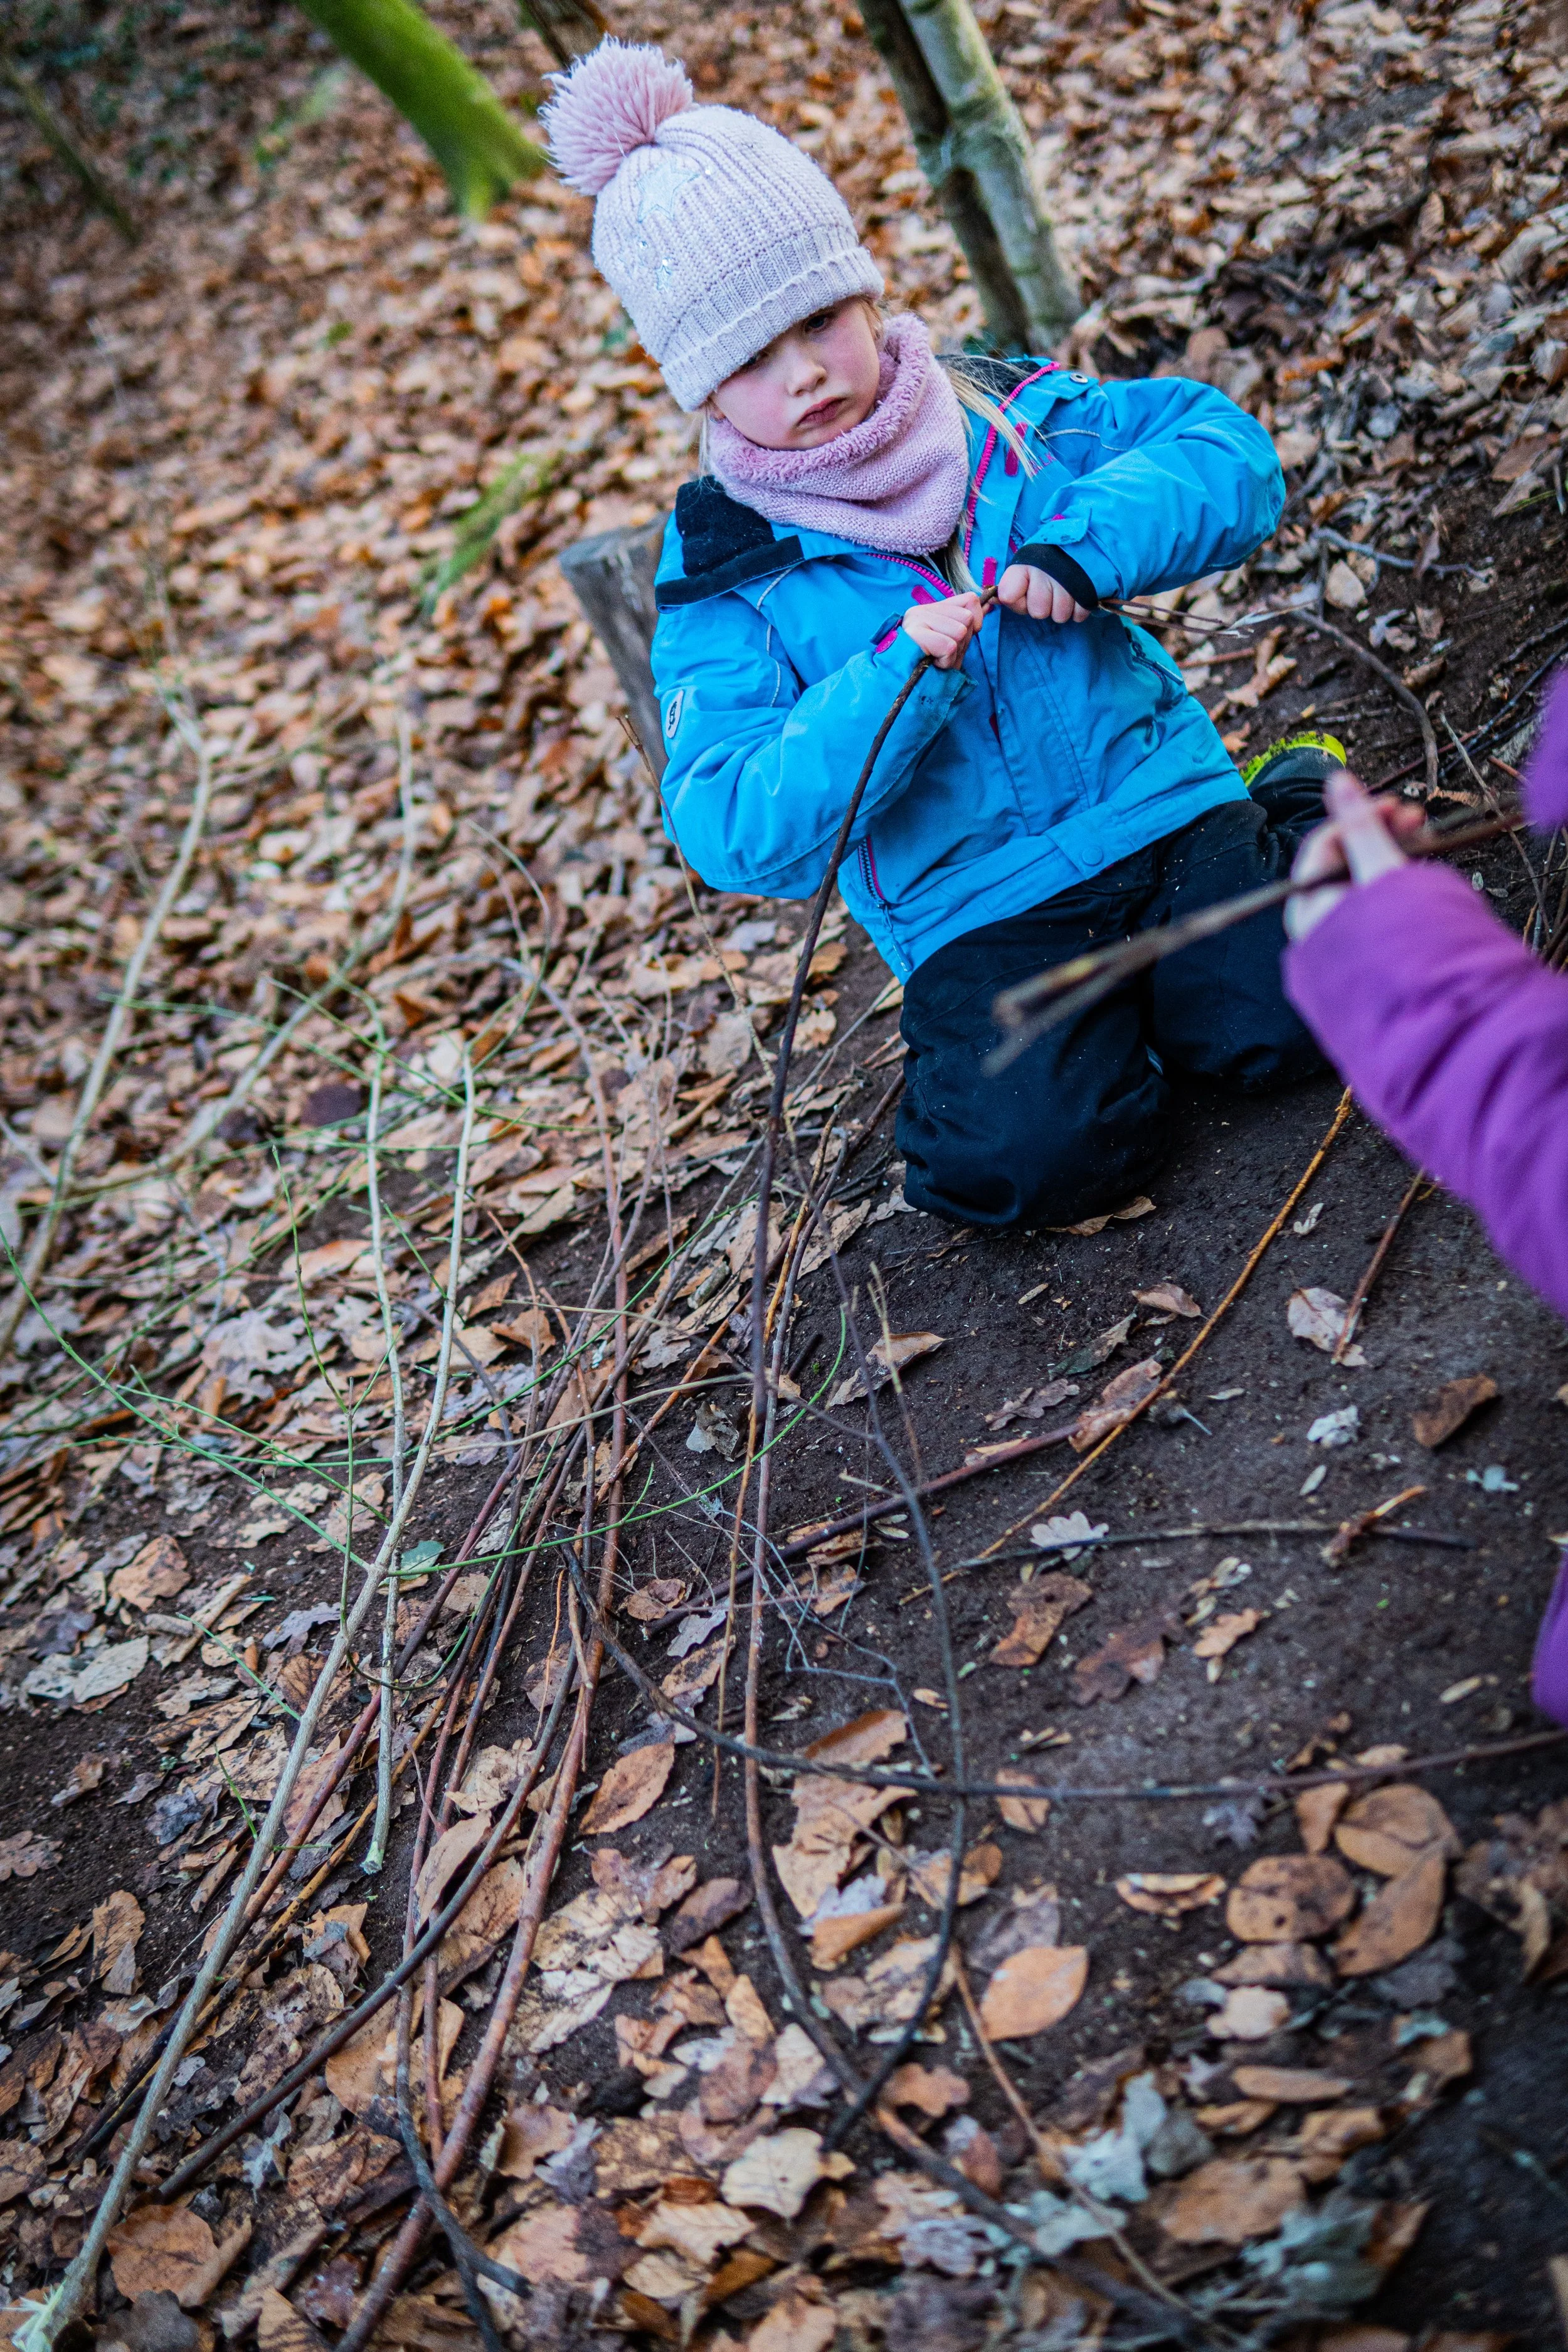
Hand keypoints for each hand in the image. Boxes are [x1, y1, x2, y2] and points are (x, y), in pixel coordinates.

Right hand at [902, 591, 984, 669]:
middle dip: (963, 642)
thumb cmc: (931, 665)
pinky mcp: (915, 633)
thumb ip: (967, 621)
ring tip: (938, 658)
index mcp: (932, 609)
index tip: (961, 639)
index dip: (976, 621)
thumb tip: (990, 604)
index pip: (970, 600)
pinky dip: (946, 660)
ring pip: (960, 632)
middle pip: (967, 618)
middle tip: (944, 654)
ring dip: (954, 653)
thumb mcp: (953, 640)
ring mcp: (918, 619)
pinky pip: (949, 646)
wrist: (904, 684)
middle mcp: (923, 610)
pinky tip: (933, 663)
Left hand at [996, 563, 1090, 623]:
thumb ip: (1009, 586)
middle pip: (1038, 612)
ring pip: (1059, 616)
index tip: (1025, 590)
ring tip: (1065, 590)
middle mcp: (1044, 573)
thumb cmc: (1047, 560)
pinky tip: (1077, 593)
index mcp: (1024, 566)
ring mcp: (1067, 582)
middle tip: (1050, 590)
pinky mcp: (1087, 590)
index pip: (1008, 597)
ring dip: (1062, 608)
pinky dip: (1078, 608)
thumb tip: (992, 600)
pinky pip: (1078, 615)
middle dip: (1044, 606)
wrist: (1083, 542)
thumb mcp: (1025, 567)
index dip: (1017, 601)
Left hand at [1284, 768, 1425, 940]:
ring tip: (1425, 840)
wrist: (1429, 1008)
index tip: (1396, 805)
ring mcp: (1344, 942)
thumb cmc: (1399, 943)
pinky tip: (1420, 872)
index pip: (1324, 848)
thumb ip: (1360, 826)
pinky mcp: (1368, 954)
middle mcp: (1318, 927)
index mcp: (1307, 909)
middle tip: (1417, 817)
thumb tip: (1337, 779)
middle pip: (1343, 863)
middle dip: (1379, 834)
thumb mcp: (1379, 872)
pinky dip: (1395, 886)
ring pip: (1363, 883)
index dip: (1358, 817)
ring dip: (1391, 855)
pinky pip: (1376, 908)